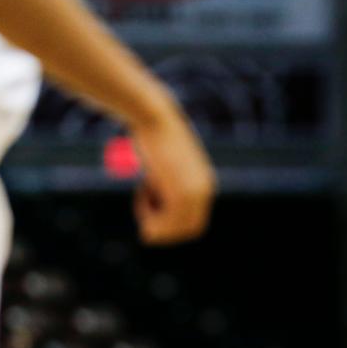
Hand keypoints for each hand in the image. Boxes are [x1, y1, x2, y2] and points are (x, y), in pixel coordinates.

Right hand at [131, 100, 216, 244]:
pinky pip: (161, 224)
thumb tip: (162, 200)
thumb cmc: (155, 134)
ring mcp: (194, 194)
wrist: (154, 117)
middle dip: (162, 225)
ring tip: (141, 191)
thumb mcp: (168, 161)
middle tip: (143, 203)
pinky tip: (142, 186)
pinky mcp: (180, 194)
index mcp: (205, 184)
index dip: (170, 222)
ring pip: (173, 231)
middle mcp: (205, 191)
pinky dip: (146, 214)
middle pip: (186, 230)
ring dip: (152, 220)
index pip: (194, 222)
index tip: (151, 205)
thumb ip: (171, 181)